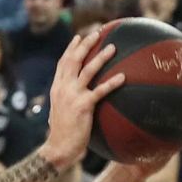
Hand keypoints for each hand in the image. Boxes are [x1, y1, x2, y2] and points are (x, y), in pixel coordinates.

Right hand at [40, 33, 124, 169]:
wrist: (58, 148)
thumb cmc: (62, 134)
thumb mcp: (61, 112)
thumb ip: (68, 101)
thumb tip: (79, 100)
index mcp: (57, 88)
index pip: (63, 63)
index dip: (71, 48)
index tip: (78, 36)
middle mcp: (63, 88)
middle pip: (74, 60)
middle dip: (85, 44)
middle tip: (97, 33)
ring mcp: (72, 96)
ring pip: (87, 70)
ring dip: (100, 57)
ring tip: (113, 47)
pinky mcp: (83, 106)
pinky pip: (100, 91)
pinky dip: (112, 83)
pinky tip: (123, 76)